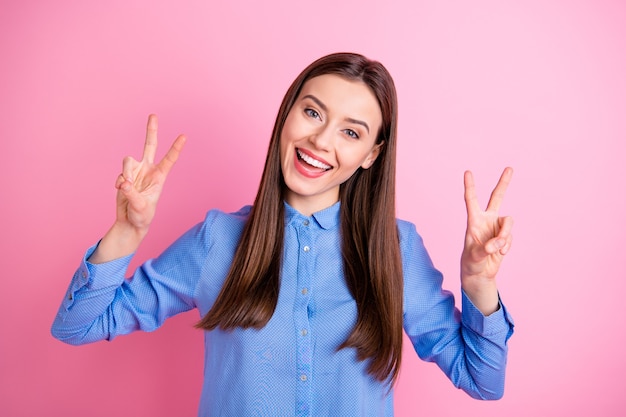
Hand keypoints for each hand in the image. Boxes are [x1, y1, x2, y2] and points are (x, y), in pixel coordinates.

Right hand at [115, 114, 185, 232]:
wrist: (130, 222)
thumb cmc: (142, 216)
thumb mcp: (140, 207)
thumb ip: (132, 194)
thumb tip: (124, 182)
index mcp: (160, 177)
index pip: (169, 160)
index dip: (176, 148)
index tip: (184, 136)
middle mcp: (148, 170)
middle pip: (149, 146)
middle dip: (151, 130)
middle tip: (153, 115)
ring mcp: (136, 172)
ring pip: (128, 160)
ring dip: (125, 172)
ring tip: (126, 187)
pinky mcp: (124, 176)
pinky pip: (120, 173)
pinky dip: (119, 182)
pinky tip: (121, 191)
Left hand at [460, 167, 513, 313]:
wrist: (480, 274)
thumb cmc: (471, 263)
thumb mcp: (474, 257)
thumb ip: (485, 249)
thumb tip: (498, 243)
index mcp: (473, 221)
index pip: (471, 200)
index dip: (470, 186)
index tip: (468, 172)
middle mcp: (486, 220)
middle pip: (497, 197)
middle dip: (504, 183)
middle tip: (510, 168)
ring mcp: (497, 227)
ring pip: (508, 222)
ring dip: (505, 236)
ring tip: (498, 249)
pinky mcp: (505, 236)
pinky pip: (510, 236)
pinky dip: (507, 245)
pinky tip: (500, 253)